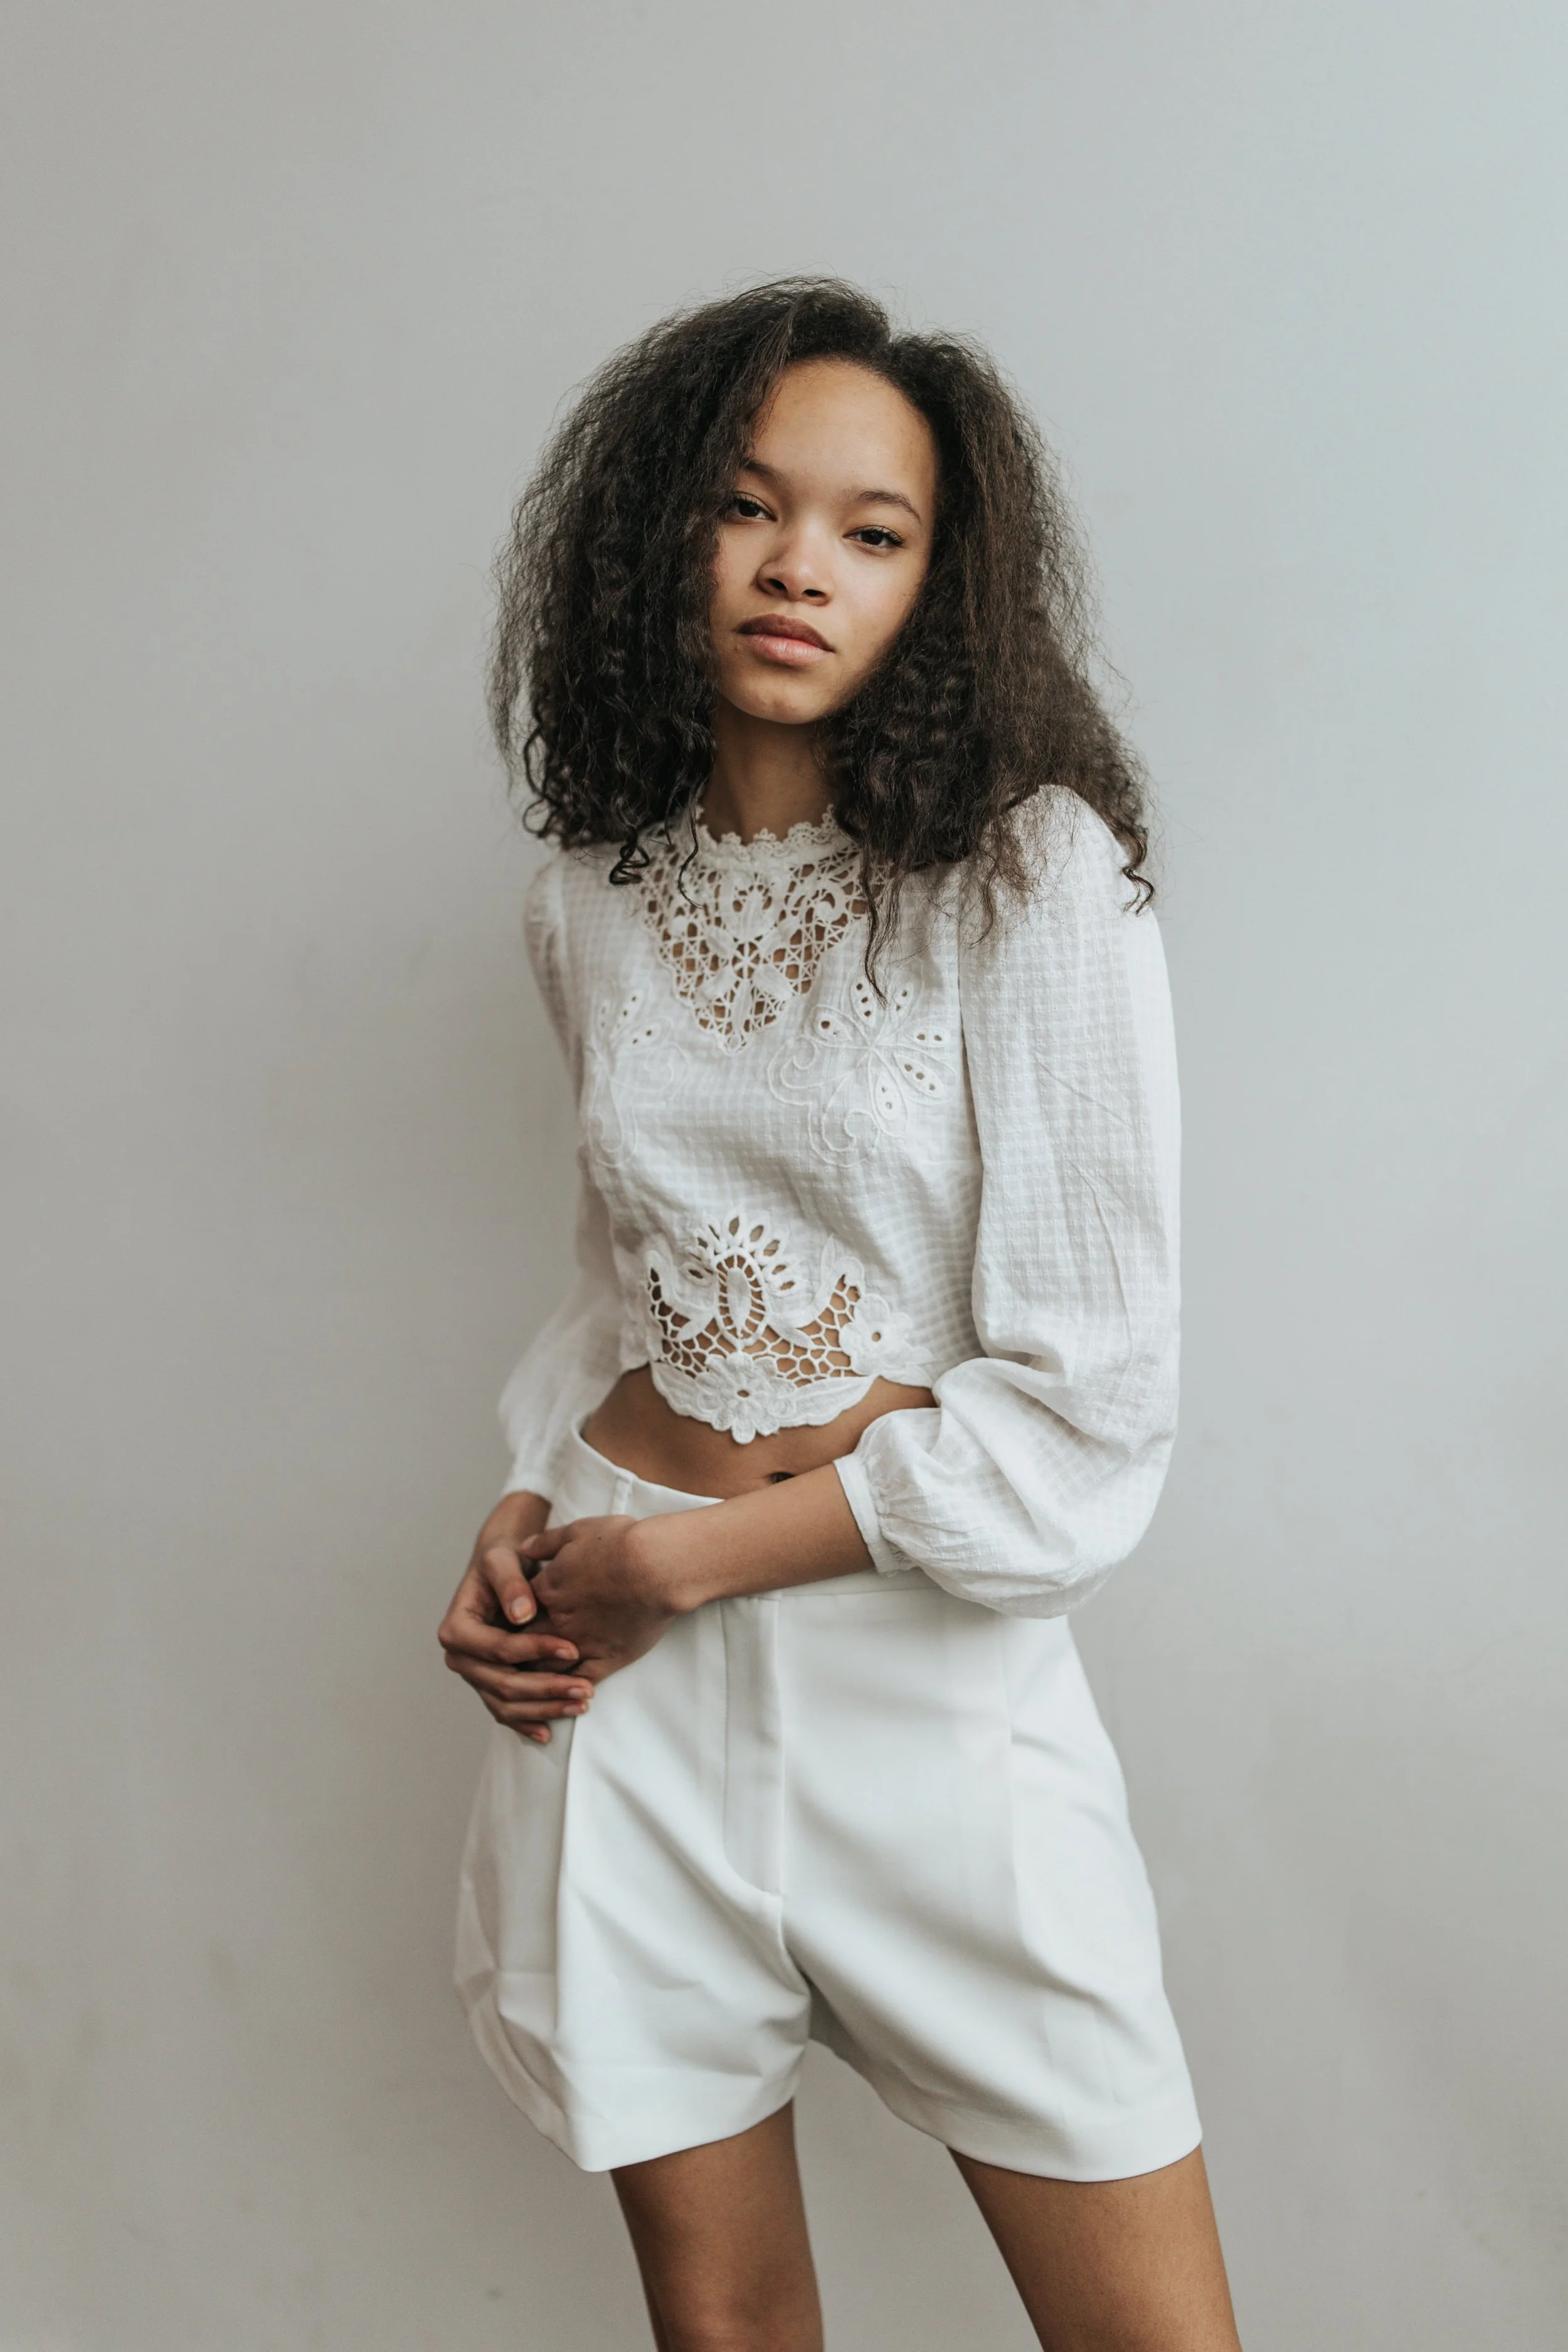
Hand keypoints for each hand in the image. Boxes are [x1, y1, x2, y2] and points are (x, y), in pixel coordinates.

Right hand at [438, 1491, 594, 1745]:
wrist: (502, 1571)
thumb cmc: (502, 1561)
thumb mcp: (502, 1560)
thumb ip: (510, 1582)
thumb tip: (521, 1614)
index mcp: (456, 1629)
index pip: (498, 1649)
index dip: (534, 1652)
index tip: (573, 1648)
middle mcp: (459, 1658)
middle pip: (503, 1684)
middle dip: (546, 1688)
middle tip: (585, 1689)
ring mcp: (474, 1675)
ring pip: (506, 1704)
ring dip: (544, 1709)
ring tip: (581, 1704)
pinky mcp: (489, 1685)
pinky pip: (506, 1711)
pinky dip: (528, 1721)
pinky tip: (550, 1732)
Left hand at [519, 1512, 685, 1684]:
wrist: (657, 1566)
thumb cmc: (620, 1543)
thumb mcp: (577, 1531)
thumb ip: (546, 1542)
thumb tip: (524, 1548)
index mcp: (547, 1589)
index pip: (514, 1611)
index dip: (510, 1618)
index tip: (508, 1623)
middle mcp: (559, 1620)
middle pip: (524, 1644)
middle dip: (516, 1651)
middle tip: (512, 1659)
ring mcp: (582, 1643)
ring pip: (547, 1669)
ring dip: (537, 1674)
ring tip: (534, 1680)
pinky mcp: (608, 1658)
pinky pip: (580, 1680)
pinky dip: (570, 1688)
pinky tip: (568, 1690)